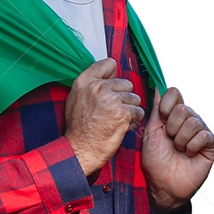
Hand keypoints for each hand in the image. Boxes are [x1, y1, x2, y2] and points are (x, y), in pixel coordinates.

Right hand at [64, 58, 144, 176]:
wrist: (81, 149)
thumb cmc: (78, 128)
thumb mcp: (76, 98)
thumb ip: (90, 84)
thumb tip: (108, 76)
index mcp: (85, 81)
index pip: (109, 63)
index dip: (113, 75)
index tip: (112, 86)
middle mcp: (98, 87)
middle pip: (126, 83)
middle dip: (124, 96)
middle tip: (114, 109)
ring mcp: (111, 99)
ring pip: (134, 98)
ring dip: (130, 109)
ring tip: (117, 119)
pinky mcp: (122, 113)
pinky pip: (138, 111)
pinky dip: (134, 120)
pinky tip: (123, 125)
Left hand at [142, 87, 213, 213]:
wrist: (163, 184)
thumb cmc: (155, 160)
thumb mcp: (151, 131)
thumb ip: (157, 109)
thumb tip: (158, 87)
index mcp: (173, 115)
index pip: (174, 93)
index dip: (167, 105)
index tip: (161, 120)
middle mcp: (189, 120)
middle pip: (183, 108)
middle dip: (172, 128)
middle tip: (170, 141)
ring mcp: (201, 131)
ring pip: (193, 122)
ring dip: (181, 139)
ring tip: (178, 150)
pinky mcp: (212, 144)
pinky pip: (204, 135)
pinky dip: (192, 146)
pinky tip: (189, 154)